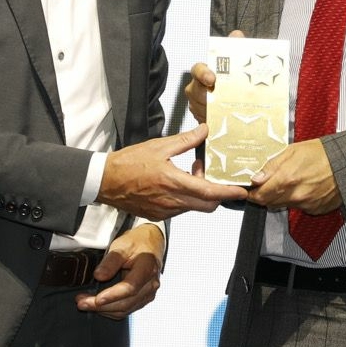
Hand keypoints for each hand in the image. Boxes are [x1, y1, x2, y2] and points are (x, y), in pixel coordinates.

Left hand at [77, 223, 164, 318]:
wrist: (151, 243)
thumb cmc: (137, 243)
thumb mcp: (122, 245)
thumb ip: (110, 261)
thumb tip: (99, 276)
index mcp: (147, 268)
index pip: (130, 287)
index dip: (112, 295)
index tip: (96, 299)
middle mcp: (150, 284)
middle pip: (126, 302)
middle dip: (102, 306)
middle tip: (82, 302)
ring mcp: (148, 293)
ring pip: (125, 310)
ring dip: (104, 310)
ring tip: (86, 304)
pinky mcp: (143, 299)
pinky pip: (126, 309)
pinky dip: (111, 310)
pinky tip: (99, 305)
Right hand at [100, 124, 246, 218]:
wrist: (104, 181)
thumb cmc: (127, 164)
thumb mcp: (158, 146)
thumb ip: (185, 140)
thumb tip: (203, 131)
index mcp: (174, 183)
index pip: (209, 193)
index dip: (228, 193)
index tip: (241, 191)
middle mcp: (172, 202)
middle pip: (207, 205)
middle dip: (216, 194)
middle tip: (214, 176)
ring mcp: (165, 211)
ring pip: (194, 207)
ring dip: (199, 194)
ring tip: (191, 172)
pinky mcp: (158, 215)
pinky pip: (180, 210)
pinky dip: (185, 198)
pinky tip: (178, 182)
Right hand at [183, 29, 242, 124]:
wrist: (234, 102)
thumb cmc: (231, 81)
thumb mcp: (236, 63)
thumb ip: (236, 47)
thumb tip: (236, 35)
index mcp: (204, 74)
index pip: (198, 70)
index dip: (202, 73)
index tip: (211, 78)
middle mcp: (197, 89)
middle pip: (197, 93)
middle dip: (207, 97)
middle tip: (220, 101)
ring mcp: (198, 107)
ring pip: (201, 110)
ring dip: (214, 112)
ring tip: (228, 113)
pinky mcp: (203, 122)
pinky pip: (206, 123)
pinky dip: (217, 124)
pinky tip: (228, 123)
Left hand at [246, 138, 340, 214]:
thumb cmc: (324, 153)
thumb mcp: (293, 150)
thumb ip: (271, 165)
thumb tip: (256, 177)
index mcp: (287, 178)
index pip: (260, 195)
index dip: (252, 193)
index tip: (251, 189)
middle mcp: (296, 195)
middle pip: (269, 203)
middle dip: (266, 194)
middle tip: (270, 183)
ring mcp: (306, 204)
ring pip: (284, 205)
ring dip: (281, 197)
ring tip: (291, 181)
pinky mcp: (316, 209)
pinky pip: (299, 207)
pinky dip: (297, 200)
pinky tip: (304, 187)